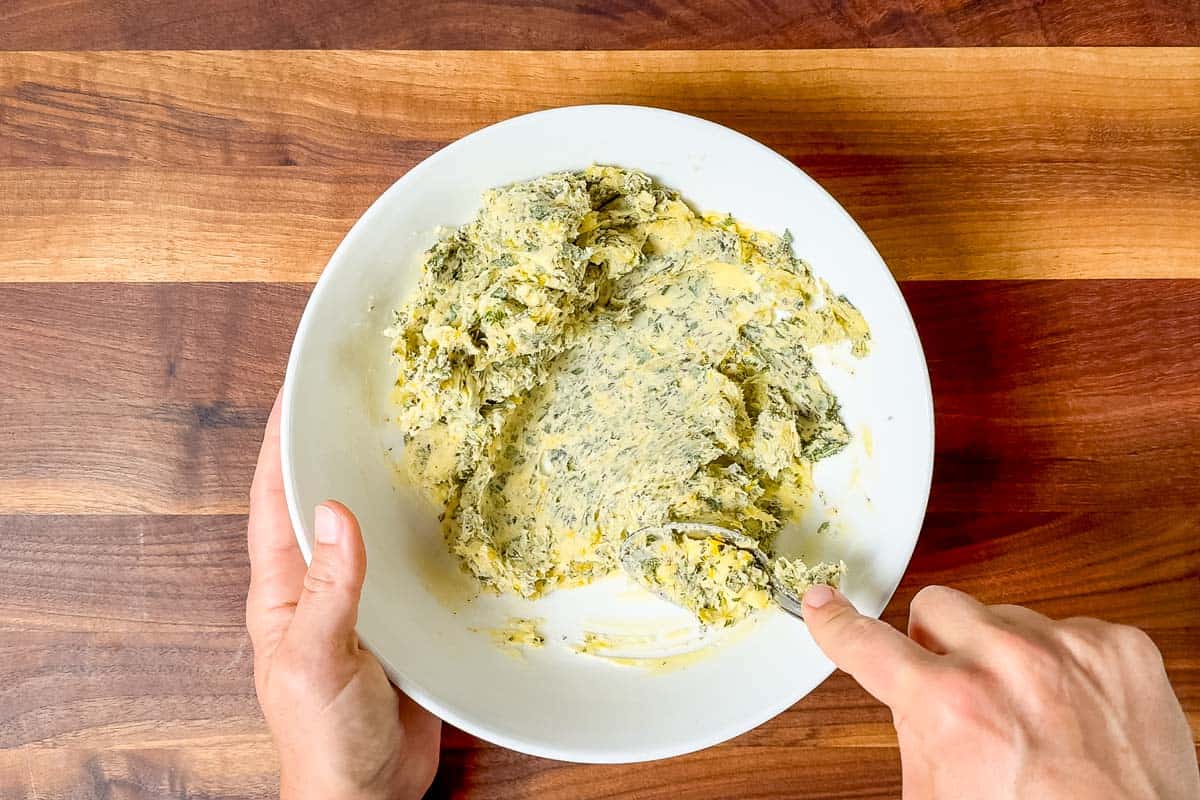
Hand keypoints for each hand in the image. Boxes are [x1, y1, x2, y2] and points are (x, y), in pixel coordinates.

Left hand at [246, 394, 440, 799]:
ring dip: (377, 485)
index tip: (295, 393)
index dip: (279, 444)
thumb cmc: (324, 739)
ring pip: (366, 528)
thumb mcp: (318, 661)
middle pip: (318, 503)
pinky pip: (406, 563)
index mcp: (281, 592)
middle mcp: (317, 588)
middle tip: (358, 398)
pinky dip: (420, 531)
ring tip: (405, 435)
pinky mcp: (400, 621)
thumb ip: (329, 590)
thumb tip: (332, 511)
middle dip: (329, 450)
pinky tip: (446, 509)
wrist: (367, 795)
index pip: (272, 500)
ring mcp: (360, 602)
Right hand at [802, 584, 1198, 798]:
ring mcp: (1068, 647)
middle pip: (937, 606)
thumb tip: (900, 694)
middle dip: (939, 644)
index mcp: (949, 703)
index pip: (867, 642)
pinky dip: (1066, 664)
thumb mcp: (936, 794)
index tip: (824, 604)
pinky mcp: (1120, 647)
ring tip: (1032, 713)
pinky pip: (1069, 629)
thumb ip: (913, 729)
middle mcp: (1006, 662)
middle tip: (960, 689)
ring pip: (1005, 615)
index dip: (836, 624)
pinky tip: (1074, 709)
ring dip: (1006, 654)